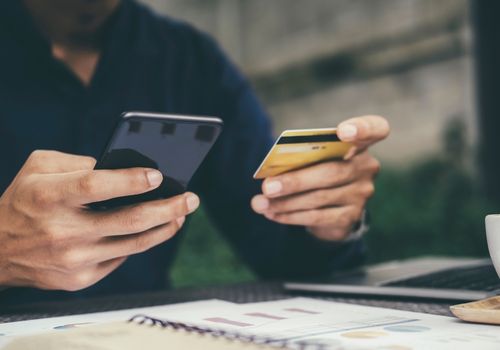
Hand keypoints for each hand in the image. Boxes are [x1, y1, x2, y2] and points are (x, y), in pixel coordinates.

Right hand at [0, 150, 198, 290]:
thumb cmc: (23, 200)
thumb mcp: (38, 167)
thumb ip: (77, 161)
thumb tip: (121, 167)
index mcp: (49, 196)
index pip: (97, 187)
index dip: (130, 181)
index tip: (158, 175)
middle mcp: (63, 231)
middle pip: (128, 220)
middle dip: (168, 208)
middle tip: (191, 198)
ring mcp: (73, 259)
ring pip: (134, 243)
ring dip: (165, 227)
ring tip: (183, 214)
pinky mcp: (80, 279)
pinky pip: (121, 257)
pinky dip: (140, 242)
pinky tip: (153, 229)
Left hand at [251, 115, 389, 240]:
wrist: (331, 206)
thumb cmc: (317, 169)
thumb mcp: (313, 158)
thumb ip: (301, 158)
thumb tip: (272, 175)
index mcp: (359, 143)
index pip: (375, 129)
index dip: (362, 129)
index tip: (343, 131)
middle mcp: (366, 168)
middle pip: (331, 173)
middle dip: (295, 181)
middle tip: (267, 187)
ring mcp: (361, 194)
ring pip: (319, 198)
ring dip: (285, 202)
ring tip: (260, 203)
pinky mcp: (350, 217)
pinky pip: (317, 217)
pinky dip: (290, 216)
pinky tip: (272, 214)